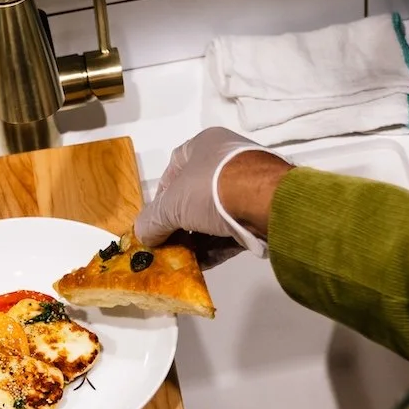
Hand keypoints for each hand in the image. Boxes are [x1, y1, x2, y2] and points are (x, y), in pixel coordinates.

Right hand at [135, 128, 293, 254]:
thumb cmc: (211, 189)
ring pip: (213, 215)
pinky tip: (202, 264)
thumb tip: (142, 235)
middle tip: (168, 244)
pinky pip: (232, 229)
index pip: (174, 168)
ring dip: (197, 238)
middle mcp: (227, 160)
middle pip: (194, 195)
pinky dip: (216, 246)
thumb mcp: (171, 206)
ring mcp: (248, 185)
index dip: (161, 195)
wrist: (266, 202)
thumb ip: (152, 221)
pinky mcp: (261, 210)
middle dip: (179, 222)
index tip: (154, 219)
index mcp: (204, 145)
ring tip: (182, 260)